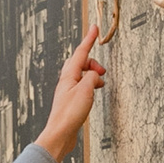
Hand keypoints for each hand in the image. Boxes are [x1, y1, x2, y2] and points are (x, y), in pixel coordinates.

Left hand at [34, 24, 105, 162]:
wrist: (60, 134)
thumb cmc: (70, 114)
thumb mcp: (86, 91)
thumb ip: (92, 78)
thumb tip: (94, 76)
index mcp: (69, 76)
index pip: (80, 52)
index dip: (89, 39)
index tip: (94, 28)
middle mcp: (66, 82)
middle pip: (79, 63)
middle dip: (92, 62)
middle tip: (103, 71)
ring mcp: (68, 92)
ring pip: (81, 75)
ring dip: (92, 75)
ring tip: (101, 83)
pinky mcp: (70, 102)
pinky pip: (82, 87)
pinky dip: (90, 86)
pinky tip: (94, 94)